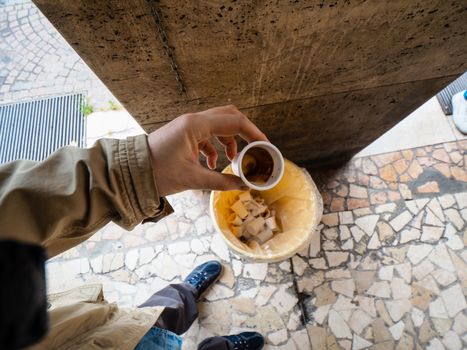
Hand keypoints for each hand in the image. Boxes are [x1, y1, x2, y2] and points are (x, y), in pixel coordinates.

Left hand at [147, 105, 267, 195]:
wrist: (131, 172)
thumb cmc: (158, 173)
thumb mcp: (193, 179)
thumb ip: (222, 181)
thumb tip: (244, 185)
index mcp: (196, 125)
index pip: (234, 121)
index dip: (253, 133)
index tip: (265, 145)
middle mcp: (193, 121)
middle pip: (228, 116)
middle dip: (244, 132)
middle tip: (254, 147)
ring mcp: (187, 126)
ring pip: (218, 125)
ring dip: (229, 141)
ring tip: (233, 160)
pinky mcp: (183, 134)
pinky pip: (207, 135)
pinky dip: (215, 146)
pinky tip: (213, 163)